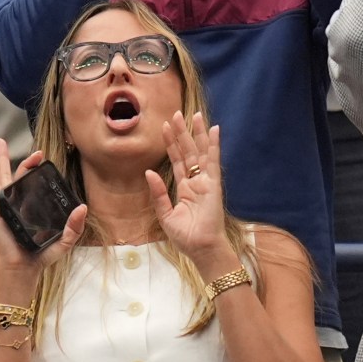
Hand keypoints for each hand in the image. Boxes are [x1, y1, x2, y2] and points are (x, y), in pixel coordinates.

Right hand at [0, 139, 85, 271]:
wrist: (24, 268)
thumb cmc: (41, 255)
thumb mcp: (64, 240)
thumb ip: (74, 226)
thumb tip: (82, 207)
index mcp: (28, 204)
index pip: (27, 178)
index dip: (31, 165)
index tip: (40, 154)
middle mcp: (13, 201)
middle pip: (6, 172)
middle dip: (2, 155)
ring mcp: (1, 203)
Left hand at [145, 112, 232, 276]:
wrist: (201, 248)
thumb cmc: (186, 237)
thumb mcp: (165, 214)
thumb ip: (158, 193)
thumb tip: (148, 172)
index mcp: (185, 188)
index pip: (177, 160)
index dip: (171, 144)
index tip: (165, 127)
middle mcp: (196, 181)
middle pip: (188, 151)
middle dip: (182, 133)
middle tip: (176, 113)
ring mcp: (206, 181)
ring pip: (200, 152)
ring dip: (197, 133)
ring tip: (194, 115)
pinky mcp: (214, 184)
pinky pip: (213, 160)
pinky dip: (213, 144)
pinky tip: (213, 129)